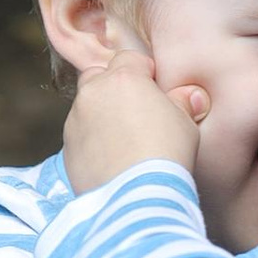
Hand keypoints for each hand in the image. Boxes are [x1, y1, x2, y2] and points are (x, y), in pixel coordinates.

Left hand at [62, 47, 207, 194]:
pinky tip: (111, 161)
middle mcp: (93, 94)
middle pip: (98, 76)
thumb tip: (190, 96)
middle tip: (134, 112)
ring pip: (86, 107)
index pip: (130, 59)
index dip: (144, 74)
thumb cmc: (166, 156)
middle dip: (112, 87)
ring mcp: (76, 121)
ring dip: (100, 116)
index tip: (156, 93)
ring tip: (123, 142)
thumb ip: (182, 103)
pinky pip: (79, 136)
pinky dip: (91, 142)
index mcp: (124, 79)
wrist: (137, 198)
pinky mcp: (67, 150)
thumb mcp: (186, 124)